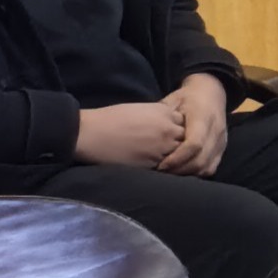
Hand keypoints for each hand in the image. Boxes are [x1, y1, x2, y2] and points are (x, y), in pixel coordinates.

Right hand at [73, 100, 187, 168]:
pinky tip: (158, 168)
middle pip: (187, 139)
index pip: (186, 122)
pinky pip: (167, 167)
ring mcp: (162, 147)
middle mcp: (167, 129)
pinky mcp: (153, 163)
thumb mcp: (141, 109)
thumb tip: (169, 124)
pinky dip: (165, 168)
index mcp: (164, 112)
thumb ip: (159, 116)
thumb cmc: (110, 119)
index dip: (179, 129)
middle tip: (174, 150)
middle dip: (182, 144)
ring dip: (175, 158)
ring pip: (179, 155)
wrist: (90, 133)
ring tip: (168, 161)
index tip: (173, 134)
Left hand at [161, 72, 231, 175]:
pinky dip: (196, 174)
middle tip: (160, 173)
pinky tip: (182, 172)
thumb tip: (146, 134)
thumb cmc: (187, 97)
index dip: (177, 158)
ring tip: (170, 174)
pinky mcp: (222, 149)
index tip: (160, 165)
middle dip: (179, 170)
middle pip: (201, 160)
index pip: (194, 143)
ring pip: (207, 167)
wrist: (211, 93)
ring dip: (187, 174)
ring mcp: (221, 141)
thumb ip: (163, 118)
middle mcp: (216, 131)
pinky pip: (211, 168)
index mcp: (204, 117)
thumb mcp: (173, 101)